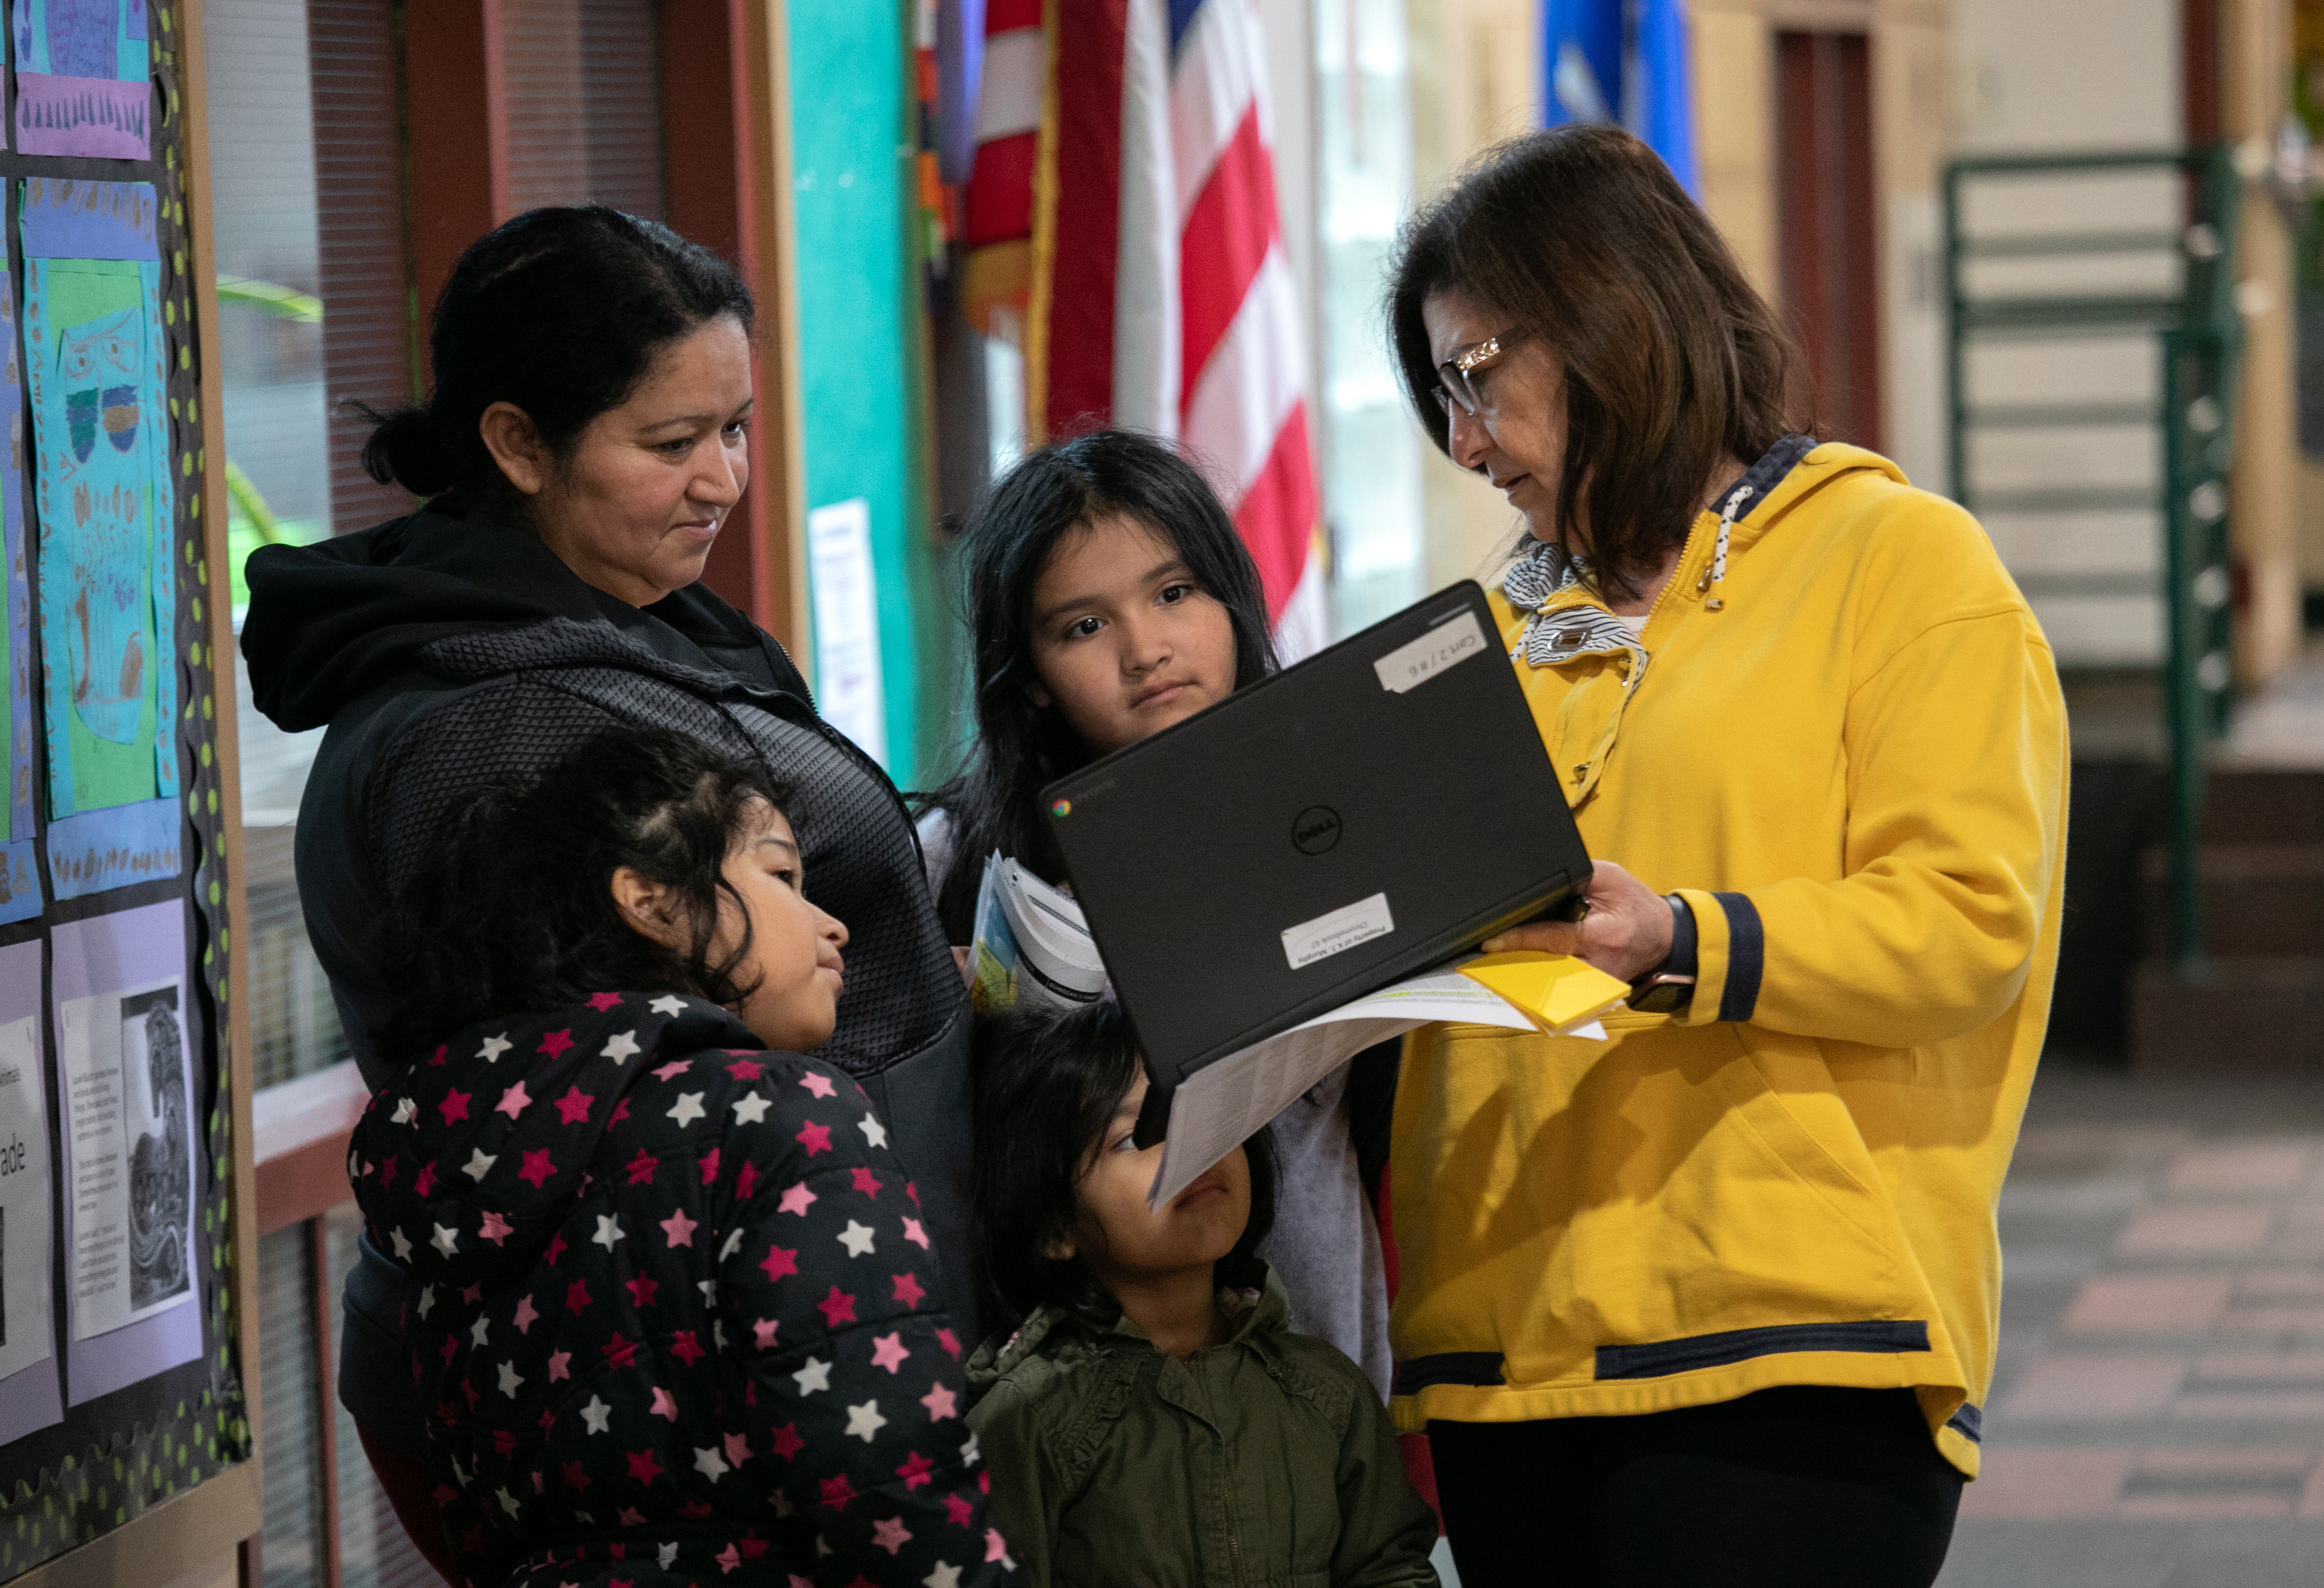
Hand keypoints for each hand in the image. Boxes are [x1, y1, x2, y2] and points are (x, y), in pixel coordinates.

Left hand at [1482, 860, 1672, 983]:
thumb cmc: (1636, 905)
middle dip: (1511, 960)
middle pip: (1544, 967)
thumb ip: (1580, 874)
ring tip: (1486, 967)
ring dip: (1518, 975)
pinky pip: (1557, 991)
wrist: (1663, 938)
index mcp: (1602, 934)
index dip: (1520, 940)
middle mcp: (1597, 966)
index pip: (1554, 938)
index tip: (1491, 942)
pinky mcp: (1590, 994)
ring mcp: (1593, 986)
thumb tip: (1541, 875)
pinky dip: (1535, 982)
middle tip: (1477, 956)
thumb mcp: (1613, 877)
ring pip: (1548, 983)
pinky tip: (1511, 975)